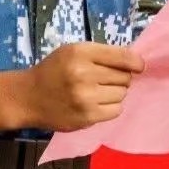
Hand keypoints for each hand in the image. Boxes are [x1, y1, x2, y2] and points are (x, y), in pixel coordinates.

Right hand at [16, 42, 144, 132]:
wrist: (29, 97)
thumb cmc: (53, 70)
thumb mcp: (71, 51)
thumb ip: (101, 54)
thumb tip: (135, 63)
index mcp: (80, 52)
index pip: (122, 56)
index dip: (136, 62)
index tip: (139, 66)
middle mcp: (84, 74)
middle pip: (125, 77)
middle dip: (120, 77)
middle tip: (104, 79)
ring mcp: (86, 97)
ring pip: (122, 94)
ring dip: (115, 92)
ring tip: (98, 91)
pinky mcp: (87, 117)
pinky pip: (116, 110)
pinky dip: (111, 107)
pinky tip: (97, 103)